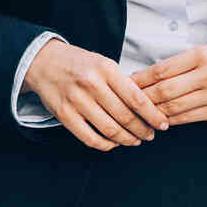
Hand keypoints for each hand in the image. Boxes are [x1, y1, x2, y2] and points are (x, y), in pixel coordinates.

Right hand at [22, 40, 168, 150]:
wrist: (44, 62)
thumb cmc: (79, 64)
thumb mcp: (104, 64)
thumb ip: (123, 83)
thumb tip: (148, 107)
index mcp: (106, 69)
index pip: (136, 98)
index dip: (153, 115)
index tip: (162, 124)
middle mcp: (92, 84)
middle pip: (125, 117)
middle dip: (143, 130)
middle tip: (149, 135)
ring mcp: (77, 101)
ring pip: (110, 130)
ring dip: (127, 139)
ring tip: (134, 140)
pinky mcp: (64, 115)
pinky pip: (90, 138)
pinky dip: (106, 145)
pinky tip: (113, 143)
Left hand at [130, 42, 206, 124]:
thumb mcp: (203, 50)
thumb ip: (176, 63)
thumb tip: (144, 76)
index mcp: (201, 55)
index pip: (162, 70)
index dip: (141, 79)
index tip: (126, 83)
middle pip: (165, 91)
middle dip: (142, 98)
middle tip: (126, 101)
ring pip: (174, 107)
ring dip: (153, 112)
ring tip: (138, 113)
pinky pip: (187, 118)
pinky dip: (170, 119)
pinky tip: (159, 119)